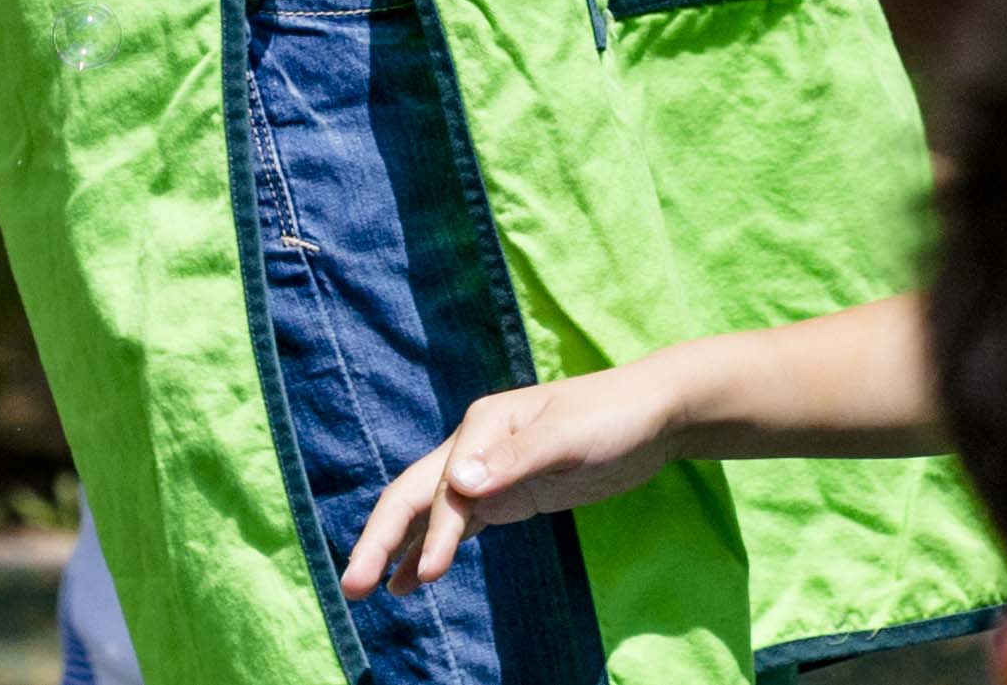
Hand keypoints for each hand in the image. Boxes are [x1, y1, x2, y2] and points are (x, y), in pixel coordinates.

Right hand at [342, 367, 680, 597]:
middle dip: (381, 538)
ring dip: (397, 547)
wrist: (653, 414)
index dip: (432, 529)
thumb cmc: (613, 416)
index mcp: (484, 424)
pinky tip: (408, 580)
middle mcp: (475, 445)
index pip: (443, 483)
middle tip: (353, 586)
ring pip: (429, 512)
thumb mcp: (570, 436)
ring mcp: (489, 471)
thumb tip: (459, 483)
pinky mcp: (507, 494)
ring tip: (366, 591)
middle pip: (415, 494)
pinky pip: (457, 525)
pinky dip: (428, 550)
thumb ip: (517, 458)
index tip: (431, 570)